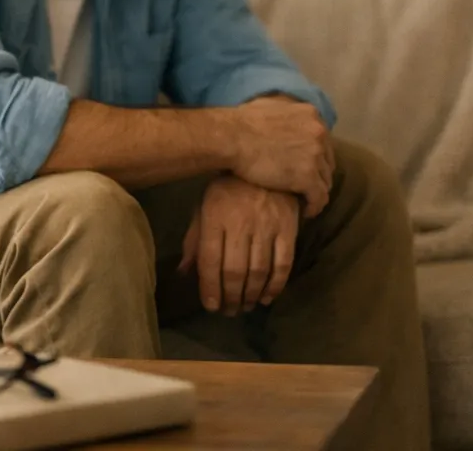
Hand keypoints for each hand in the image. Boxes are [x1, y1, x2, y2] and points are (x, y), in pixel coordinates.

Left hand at [179, 176, 299, 315]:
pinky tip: (268, 297)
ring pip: (259, 271)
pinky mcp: (289, 229)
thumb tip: (183, 272)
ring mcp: (267, 227)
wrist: (263, 160)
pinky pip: (284, 263)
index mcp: (214, 219)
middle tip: (229, 312)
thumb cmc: (226, 189)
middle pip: (235, 271)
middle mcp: (240, 225)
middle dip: (230, 297)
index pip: (210, 261)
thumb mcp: (203, 208)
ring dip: (251, 295)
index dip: (210, 288)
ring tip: (245, 307)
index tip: (210, 306)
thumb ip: (194, 240)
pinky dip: (276, 285)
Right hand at [224, 95, 333, 217]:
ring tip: (304, 200)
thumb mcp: (268, 106)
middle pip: (327, 161)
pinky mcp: (308, 177)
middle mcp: (319, 133)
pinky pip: (319, 197)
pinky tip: (306, 212)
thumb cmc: (240, 122)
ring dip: (316, 191)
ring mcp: (316, 156)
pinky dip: (315, 206)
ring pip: (325, 180)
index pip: (322, 141)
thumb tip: (282, 115)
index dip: (314, 156)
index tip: (304, 166)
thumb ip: (285, 112)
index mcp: (311, 115)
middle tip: (303, 186)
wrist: (230, 137)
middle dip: (317, 174)